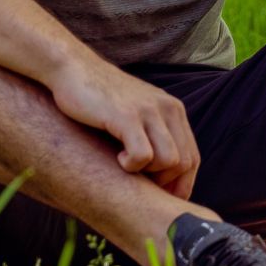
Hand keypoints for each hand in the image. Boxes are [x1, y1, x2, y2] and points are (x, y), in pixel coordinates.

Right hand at [48, 59, 198, 198]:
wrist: (72, 68)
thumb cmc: (99, 98)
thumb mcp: (136, 112)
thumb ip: (153, 134)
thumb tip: (161, 175)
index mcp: (173, 110)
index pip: (193, 157)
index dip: (180, 184)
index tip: (161, 196)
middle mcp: (167, 109)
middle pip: (184, 163)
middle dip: (164, 183)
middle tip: (139, 184)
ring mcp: (148, 111)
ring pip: (169, 161)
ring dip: (148, 173)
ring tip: (126, 165)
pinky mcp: (127, 116)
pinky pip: (143, 155)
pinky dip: (131, 165)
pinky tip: (117, 158)